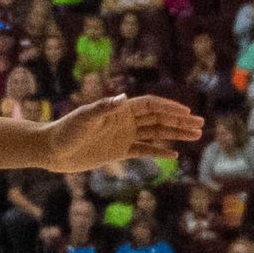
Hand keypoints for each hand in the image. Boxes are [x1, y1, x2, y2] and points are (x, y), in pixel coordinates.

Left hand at [40, 95, 203, 171]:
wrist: (52, 151)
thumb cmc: (65, 131)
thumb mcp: (83, 119)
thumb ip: (102, 108)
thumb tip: (121, 98)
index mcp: (119, 110)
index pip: (151, 106)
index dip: (169, 108)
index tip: (187, 112)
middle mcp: (124, 120)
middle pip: (158, 119)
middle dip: (179, 121)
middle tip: (200, 125)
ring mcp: (123, 136)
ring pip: (155, 133)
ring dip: (175, 134)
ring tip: (195, 136)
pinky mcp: (118, 151)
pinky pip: (144, 150)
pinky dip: (159, 151)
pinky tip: (174, 154)